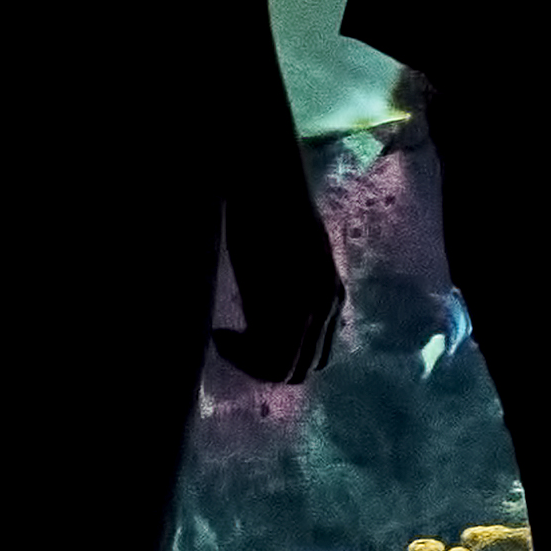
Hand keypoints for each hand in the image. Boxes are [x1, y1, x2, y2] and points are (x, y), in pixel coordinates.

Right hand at [212, 98, 341, 384]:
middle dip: (259, 367)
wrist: (265, 181)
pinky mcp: (289, 300)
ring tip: (221, 338)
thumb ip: (285, 297)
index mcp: (332, 297)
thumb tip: (264, 329)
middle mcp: (329, 307)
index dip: (274, 359)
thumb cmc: (267, 212)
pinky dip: (240, 354)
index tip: (243, 339)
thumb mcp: (285, 262)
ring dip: (248, 363)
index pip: (312, 357)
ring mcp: (312, 306)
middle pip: (300, 369)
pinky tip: (218, 333)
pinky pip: (269, 354)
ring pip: (283, 368)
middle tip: (227, 344)